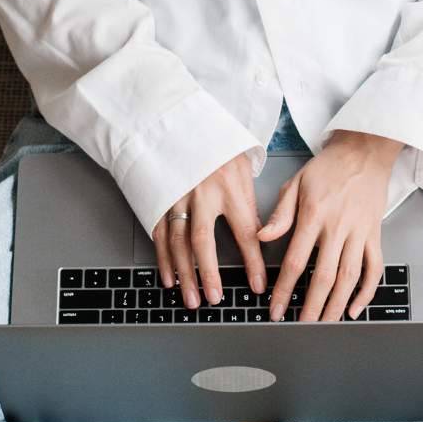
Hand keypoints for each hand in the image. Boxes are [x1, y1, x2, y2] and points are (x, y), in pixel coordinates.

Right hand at [153, 153, 265, 308]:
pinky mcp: (160, 199)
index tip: (258, 285)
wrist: (181, 123)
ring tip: (193, 298)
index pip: (244, 231)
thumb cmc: (217, 145)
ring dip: (185, 273)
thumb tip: (262, 233)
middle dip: (210, 273)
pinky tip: (170, 278)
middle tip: (216, 298)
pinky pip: (160, 234)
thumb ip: (250, 201)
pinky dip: (164, 259)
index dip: (252, 261)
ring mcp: (177, 197)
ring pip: (178, 242)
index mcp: (228, 186)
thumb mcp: (242, 166)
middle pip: (204, 240)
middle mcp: (201, 194)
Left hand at [258, 130, 403, 322]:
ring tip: (325, 322)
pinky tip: (356, 307)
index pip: (297, 261)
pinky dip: (367, 291)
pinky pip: (375, 267)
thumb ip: (280, 213)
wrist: (364, 151)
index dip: (285, 289)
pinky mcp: (375, 234)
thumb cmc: (328, 167)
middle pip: (325, 276)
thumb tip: (262, 237)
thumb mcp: (295, 183)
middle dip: (311, 306)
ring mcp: (360, 232)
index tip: (276, 307)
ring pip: (350, 276)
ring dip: (338, 304)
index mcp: (314, 215)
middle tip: (301, 325)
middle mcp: (338, 226)